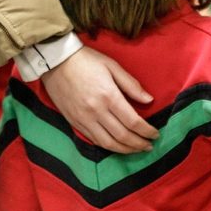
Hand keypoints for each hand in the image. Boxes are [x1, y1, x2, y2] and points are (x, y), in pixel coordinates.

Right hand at [41, 47, 159, 153]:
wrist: (55, 61)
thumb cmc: (85, 60)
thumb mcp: (112, 66)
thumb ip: (131, 85)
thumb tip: (149, 100)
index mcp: (108, 96)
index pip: (133, 121)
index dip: (147, 131)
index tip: (155, 134)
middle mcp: (96, 111)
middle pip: (122, 136)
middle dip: (139, 144)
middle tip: (149, 146)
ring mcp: (83, 119)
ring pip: (108, 143)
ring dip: (125, 150)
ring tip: (136, 150)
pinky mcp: (74, 122)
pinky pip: (93, 140)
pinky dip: (108, 146)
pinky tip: (117, 146)